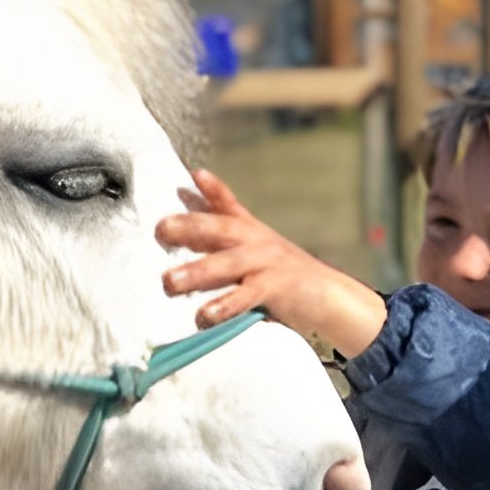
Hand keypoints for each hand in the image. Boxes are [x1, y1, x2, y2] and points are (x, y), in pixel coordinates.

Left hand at [155, 169, 386, 357]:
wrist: (328, 297)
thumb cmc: (282, 276)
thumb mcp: (256, 250)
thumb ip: (227, 235)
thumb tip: (190, 216)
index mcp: (251, 231)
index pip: (229, 204)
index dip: (212, 189)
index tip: (194, 174)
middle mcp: (257, 240)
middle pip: (220, 228)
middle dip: (189, 226)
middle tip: (161, 229)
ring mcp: (267, 262)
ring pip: (226, 264)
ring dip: (197, 271)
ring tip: (170, 281)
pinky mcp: (275, 288)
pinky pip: (244, 296)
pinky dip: (223, 305)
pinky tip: (204, 315)